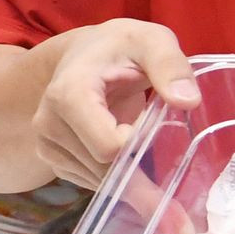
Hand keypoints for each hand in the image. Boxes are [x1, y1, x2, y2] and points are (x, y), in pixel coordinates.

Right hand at [30, 21, 198, 189]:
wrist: (85, 54)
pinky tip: (123, 156)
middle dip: (139, 174)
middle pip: (103, 170)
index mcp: (69, 93)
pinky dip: (112, 178)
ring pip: (97, 182)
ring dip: (127, 179)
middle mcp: (48, 121)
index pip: (109, 147)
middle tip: (172, 191)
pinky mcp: (50, 156)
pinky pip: (88, 183)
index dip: (139, 145)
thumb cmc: (120, 47)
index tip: (154, 126)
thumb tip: (188, 101)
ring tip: (142, 151)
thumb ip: (170, 64)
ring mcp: (46, 142)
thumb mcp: (151, 42)